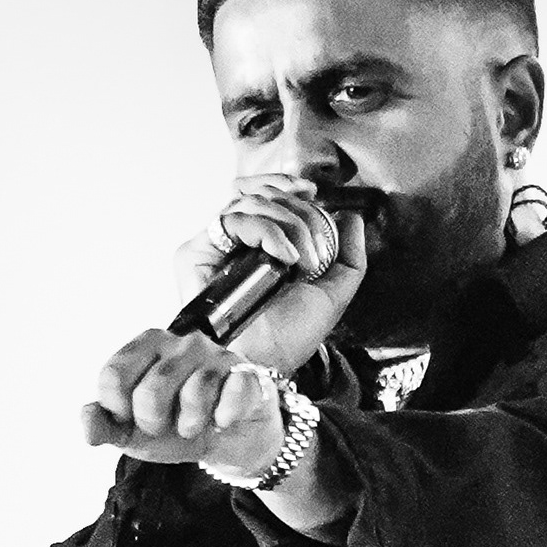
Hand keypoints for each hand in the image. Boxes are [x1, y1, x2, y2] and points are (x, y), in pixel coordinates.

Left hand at [82, 330, 282, 475]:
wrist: (227, 440)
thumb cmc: (176, 424)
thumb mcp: (131, 431)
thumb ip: (103, 424)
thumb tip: (87, 420)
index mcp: (145, 346)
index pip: (113, 376)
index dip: (118, 409)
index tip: (130, 418)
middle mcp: (180, 343)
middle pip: (149, 391)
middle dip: (154, 423)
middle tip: (165, 424)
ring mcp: (215, 356)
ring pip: (194, 394)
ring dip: (190, 425)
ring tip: (193, 425)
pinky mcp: (246, 374)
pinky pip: (233, 396)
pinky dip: (225, 417)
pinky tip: (222, 420)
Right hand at [174, 174, 367, 372]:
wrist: (267, 360)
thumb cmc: (292, 337)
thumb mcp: (334, 293)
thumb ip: (349, 255)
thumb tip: (351, 216)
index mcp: (261, 246)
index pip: (266, 194)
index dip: (287, 185)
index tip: (312, 193)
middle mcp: (235, 243)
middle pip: (265, 195)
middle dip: (301, 214)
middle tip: (315, 252)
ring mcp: (214, 247)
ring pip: (251, 202)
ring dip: (289, 225)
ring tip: (302, 262)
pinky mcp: (194, 253)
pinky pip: (232, 219)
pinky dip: (266, 230)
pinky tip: (283, 257)